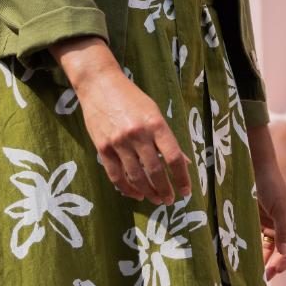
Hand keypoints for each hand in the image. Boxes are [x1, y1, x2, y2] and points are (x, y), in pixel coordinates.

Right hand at [52, 36, 192, 206]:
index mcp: (156, 124)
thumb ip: (167, 138)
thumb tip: (183, 162)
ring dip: (148, 192)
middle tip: (170, 200)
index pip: (173, 157)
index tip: (186, 191)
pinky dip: (127, 189)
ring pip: (136, 177)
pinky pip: (116, 175)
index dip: (182, 177)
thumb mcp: (154, 112)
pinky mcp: (103, 148)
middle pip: (155, 171)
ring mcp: (119, 142)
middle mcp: (138, 135)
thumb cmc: (131, 98)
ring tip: (156, 199)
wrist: (100, 85)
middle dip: (165, 190)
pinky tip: (136, 194)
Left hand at [248, 126, 285, 280]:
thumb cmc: (271, 185)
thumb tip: (285, 254)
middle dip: (273, 266)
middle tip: (263, 278)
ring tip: (252, 273)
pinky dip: (251, 251)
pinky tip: (244, 259)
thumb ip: (282, 231)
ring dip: (262, 262)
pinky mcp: (254, 223)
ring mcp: (268, 226)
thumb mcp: (279, 208)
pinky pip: (254, 242)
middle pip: (280, 254)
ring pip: (266, 251)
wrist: (254, 167)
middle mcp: (281, 228)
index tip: (277, 270)